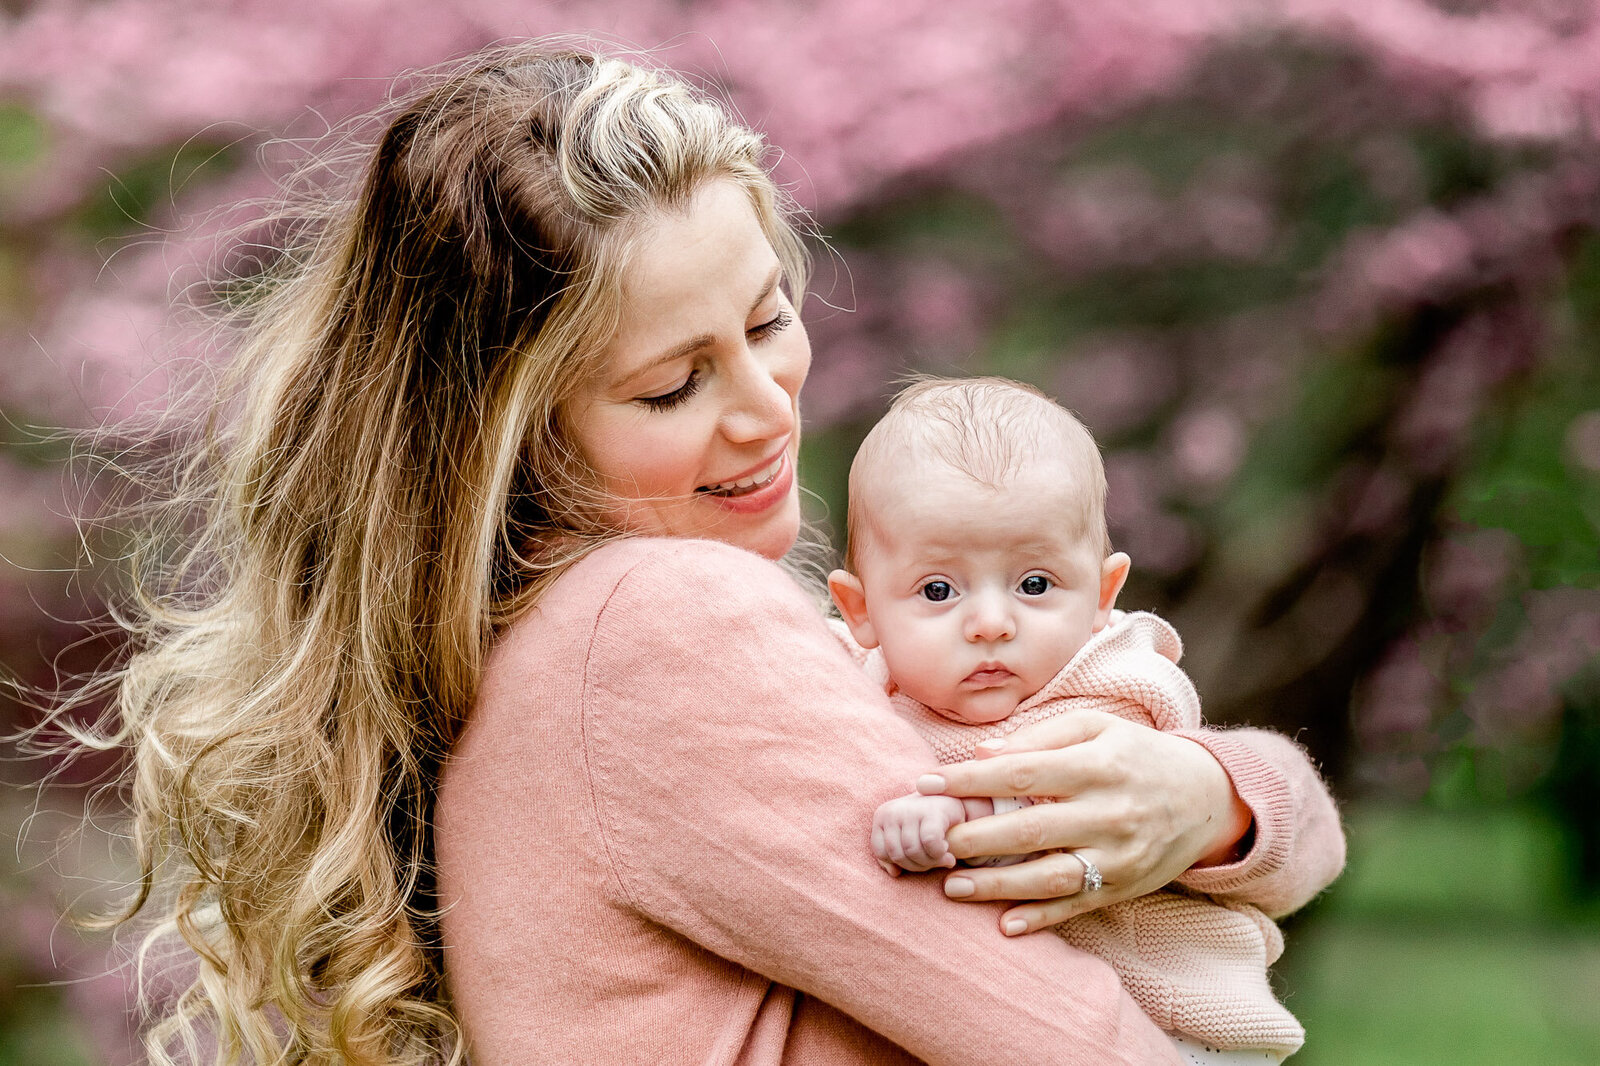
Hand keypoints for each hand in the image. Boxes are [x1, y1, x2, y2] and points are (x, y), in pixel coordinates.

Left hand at [872, 793, 969, 872]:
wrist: (958, 801)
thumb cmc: (929, 825)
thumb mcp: (907, 839)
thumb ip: (894, 857)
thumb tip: (894, 873)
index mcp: (882, 815)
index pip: (882, 853)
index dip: (900, 864)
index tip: (917, 859)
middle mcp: (892, 810)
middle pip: (897, 855)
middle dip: (918, 865)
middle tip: (933, 860)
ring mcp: (911, 809)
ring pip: (913, 851)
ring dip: (931, 861)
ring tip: (941, 855)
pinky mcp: (932, 811)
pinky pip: (930, 843)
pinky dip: (939, 853)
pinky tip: (947, 849)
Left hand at [918, 711, 1251, 934]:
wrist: (1207, 797)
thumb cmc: (1137, 754)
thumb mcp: (1096, 728)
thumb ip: (1039, 737)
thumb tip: (982, 753)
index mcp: (1097, 765)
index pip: (1021, 772)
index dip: (969, 780)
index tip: (925, 784)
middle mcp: (1108, 812)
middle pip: (1029, 829)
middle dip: (973, 838)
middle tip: (931, 840)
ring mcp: (1117, 855)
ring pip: (1048, 877)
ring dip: (996, 886)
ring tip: (951, 886)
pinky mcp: (1123, 886)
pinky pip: (1076, 906)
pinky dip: (1040, 919)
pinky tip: (1004, 925)